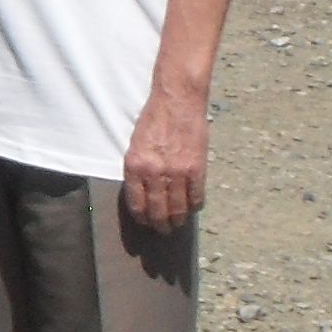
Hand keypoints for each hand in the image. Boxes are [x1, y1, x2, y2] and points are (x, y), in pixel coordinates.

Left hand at [122, 79, 209, 229]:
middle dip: (159, 225)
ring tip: (177, 224)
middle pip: (158, 210)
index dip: (141, 217)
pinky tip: (192, 208)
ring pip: (178, 208)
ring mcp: (177, 173)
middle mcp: (155, 172)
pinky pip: (196, 197)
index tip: (145, 223)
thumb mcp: (135, 144)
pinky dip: (194, 206)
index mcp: (135, 165)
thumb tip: (145, 193)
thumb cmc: (153, 119)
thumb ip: (139, 169)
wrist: (177, 101)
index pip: (136, 203)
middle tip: (162, 230)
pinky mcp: (197, 170)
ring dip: (177, 220)